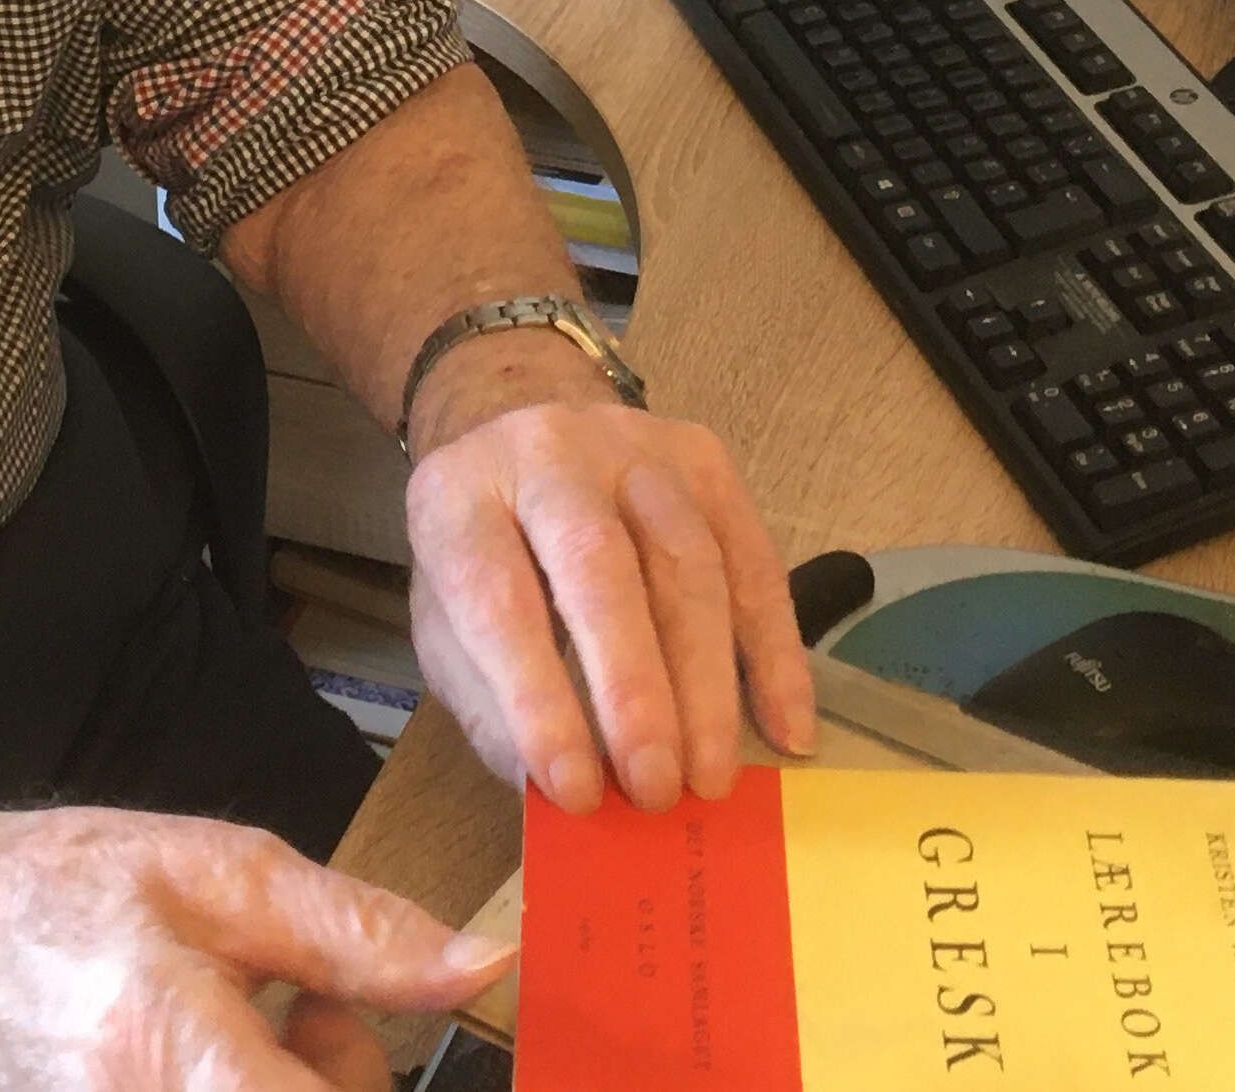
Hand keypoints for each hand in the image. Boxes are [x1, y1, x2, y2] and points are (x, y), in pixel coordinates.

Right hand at [0, 805, 509, 1090]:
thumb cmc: (61, 901)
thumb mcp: (223, 877)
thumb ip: (359, 936)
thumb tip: (480, 969)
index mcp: (185, 1063)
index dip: (372, 1070)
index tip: (364, 1017)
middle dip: (351, 1075)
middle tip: (311, 1011)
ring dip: (305, 1085)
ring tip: (250, 1025)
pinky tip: (219, 1059)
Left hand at [400, 335, 817, 814]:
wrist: (521, 437)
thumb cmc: (485, 556)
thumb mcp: (449, 629)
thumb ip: (492, 708)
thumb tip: (561, 796)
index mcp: (461, 499)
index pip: (500, 600)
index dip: (539, 701)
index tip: (575, 791)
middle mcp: (548, 453)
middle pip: (600, 566)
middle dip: (634, 690)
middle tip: (656, 790)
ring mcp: (635, 447)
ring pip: (689, 561)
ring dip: (706, 683)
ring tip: (711, 777)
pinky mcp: (706, 461)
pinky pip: (756, 561)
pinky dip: (775, 652)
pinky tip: (785, 728)